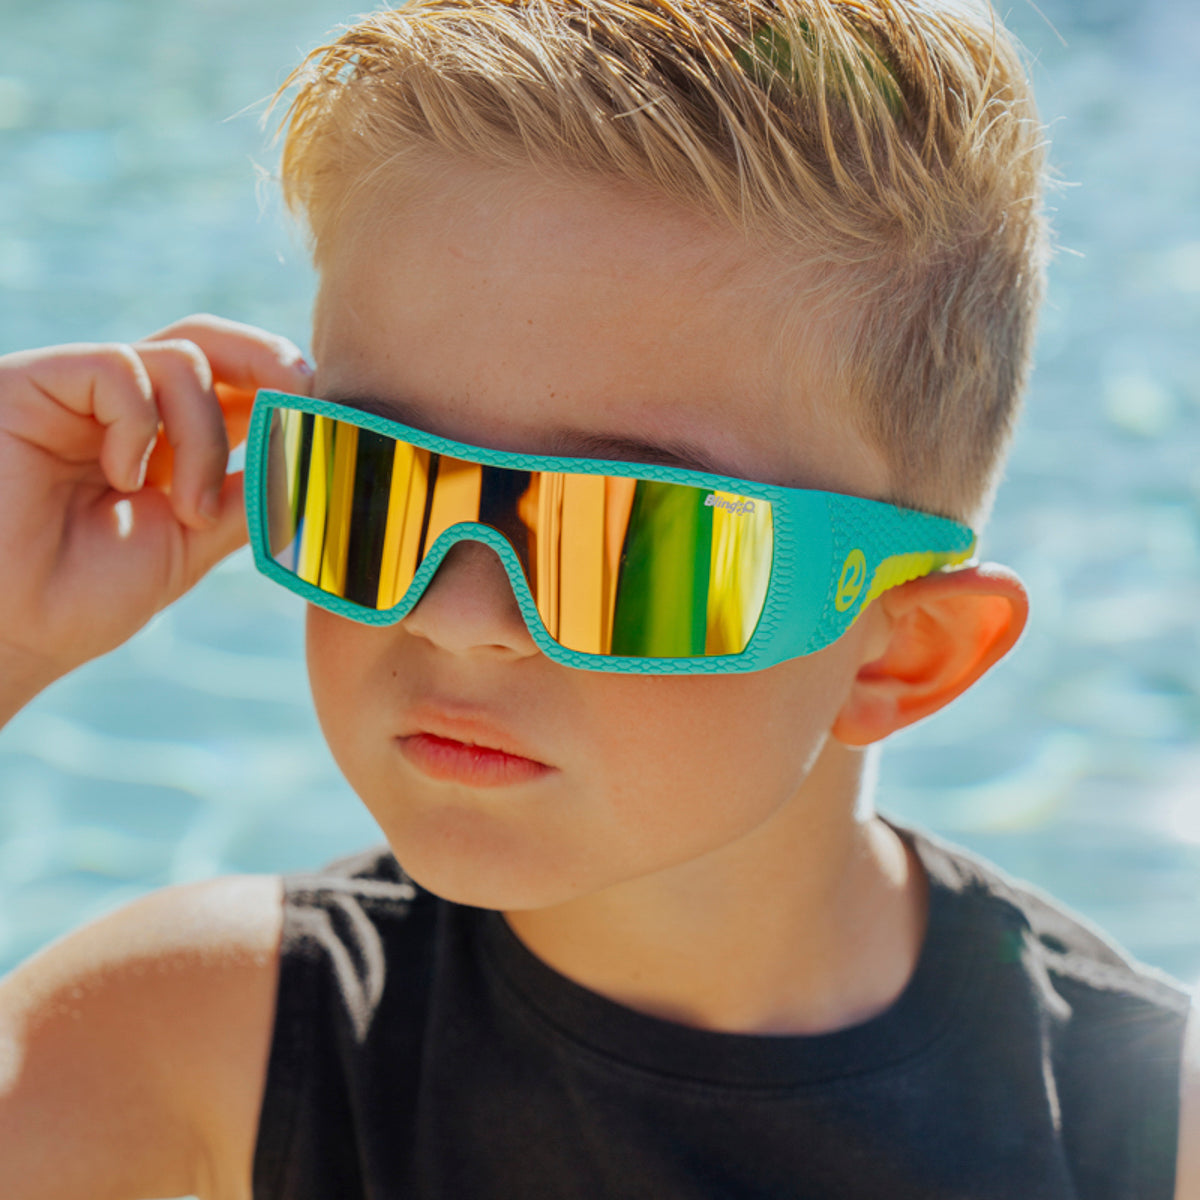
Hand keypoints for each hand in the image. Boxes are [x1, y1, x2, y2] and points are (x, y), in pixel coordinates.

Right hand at [0, 314, 312, 713]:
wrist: (7, 631)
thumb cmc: (83, 597)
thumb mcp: (192, 542)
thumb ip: (247, 495)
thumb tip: (310, 456)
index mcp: (162, 442)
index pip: (231, 385)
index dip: (283, 390)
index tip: (323, 418)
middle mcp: (121, 409)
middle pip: (207, 342)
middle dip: (268, 359)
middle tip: (304, 393)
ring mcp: (77, 394)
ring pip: (180, 361)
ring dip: (205, 438)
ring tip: (187, 509)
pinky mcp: (33, 383)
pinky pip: (120, 368)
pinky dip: (142, 426)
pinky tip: (125, 479)